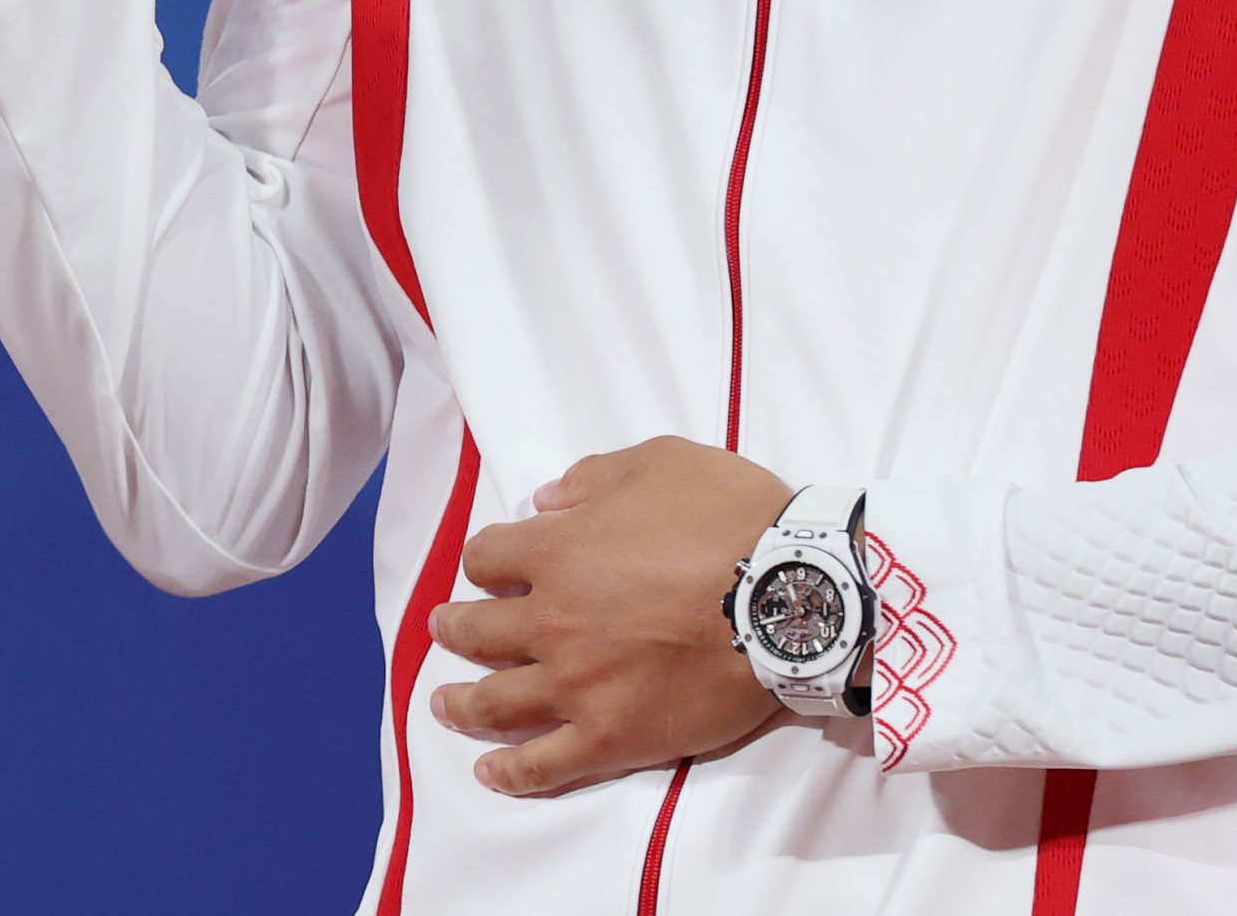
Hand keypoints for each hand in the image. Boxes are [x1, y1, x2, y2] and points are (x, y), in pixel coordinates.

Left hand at [426, 438, 793, 798]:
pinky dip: (512, 773)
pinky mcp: (614, 737)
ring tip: (442, 706)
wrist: (794, 597)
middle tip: (444, 630)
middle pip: (477, 631)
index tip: (491, 568)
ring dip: (462, 704)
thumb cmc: (730, 518)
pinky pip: (546, 764)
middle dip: (454, 629)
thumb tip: (545, 500)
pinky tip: (489, 775)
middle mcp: (552, 621)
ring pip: (497, 701)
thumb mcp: (660, 462)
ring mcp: (578, 685)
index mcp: (555, 552)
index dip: (486, 561)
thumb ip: (592, 478)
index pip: (488, 558)